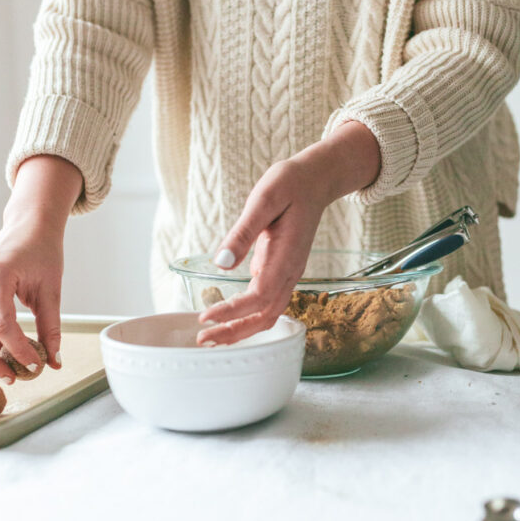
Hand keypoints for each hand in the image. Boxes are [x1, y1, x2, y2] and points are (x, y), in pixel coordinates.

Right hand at [0, 156, 81, 381]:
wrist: (28, 227)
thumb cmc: (42, 251)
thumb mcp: (50, 289)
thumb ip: (51, 327)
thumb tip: (54, 360)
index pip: (1, 323)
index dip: (17, 349)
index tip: (35, 365)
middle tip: (12, 379)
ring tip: (6, 372)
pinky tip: (1, 355)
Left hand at [197, 121, 380, 345]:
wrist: (316, 180)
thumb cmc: (290, 184)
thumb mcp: (263, 200)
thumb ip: (242, 233)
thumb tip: (221, 263)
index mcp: (286, 257)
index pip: (258, 297)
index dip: (233, 312)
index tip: (205, 317)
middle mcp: (290, 271)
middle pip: (265, 316)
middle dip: (235, 332)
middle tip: (203, 340)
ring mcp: (288, 273)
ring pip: (268, 314)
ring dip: (242, 329)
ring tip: (212, 336)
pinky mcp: (281, 271)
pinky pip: (267, 303)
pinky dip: (247, 317)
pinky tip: (227, 318)